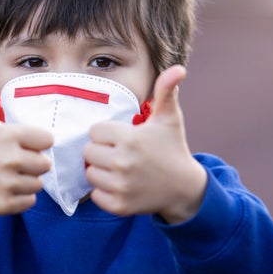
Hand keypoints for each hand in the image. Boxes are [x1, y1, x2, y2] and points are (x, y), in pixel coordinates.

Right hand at [0, 60, 53, 216]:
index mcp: (8, 135)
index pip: (47, 139)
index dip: (38, 142)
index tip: (23, 143)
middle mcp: (8, 159)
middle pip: (45, 164)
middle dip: (33, 164)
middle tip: (15, 162)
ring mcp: (5, 182)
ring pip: (38, 184)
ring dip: (28, 181)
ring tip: (10, 175)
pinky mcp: (2, 203)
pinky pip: (29, 202)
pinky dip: (21, 198)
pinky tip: (6, 189)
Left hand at [83, 65, 206, 222]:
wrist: (184, 188)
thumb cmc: (172, 148)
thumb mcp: (169, 119)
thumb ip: (166, 91)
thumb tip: (178, 68)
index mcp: (130, 139)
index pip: (94, 132)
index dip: (107, 134)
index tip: (123, 138)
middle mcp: (123, 162)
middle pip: (88, 152)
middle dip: (102, 152)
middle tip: (120, 154)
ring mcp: (121, 186)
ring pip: (90, 173)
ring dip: (101, 172)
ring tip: (120, 170)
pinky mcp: (119, 205)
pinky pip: (95, 195)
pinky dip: (104, 192)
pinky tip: (121, 186)